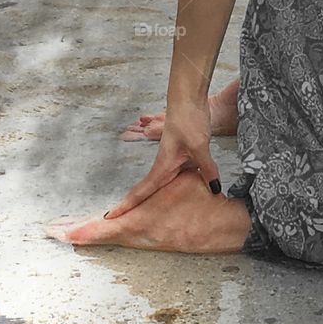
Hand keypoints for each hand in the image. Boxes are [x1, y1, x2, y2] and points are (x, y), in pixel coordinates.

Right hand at [104, 99, 220, 219]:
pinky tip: (178, 194)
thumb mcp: (199, 146)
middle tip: (120, 225)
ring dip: (150, 199)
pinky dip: (171, 188)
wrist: (189, 99)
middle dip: (133, 208)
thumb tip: (214, 190)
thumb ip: (207, 169)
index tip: (108, 218)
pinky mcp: (182, 153)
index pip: (141, 191)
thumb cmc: (188, 120)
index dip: (126, 206)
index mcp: (162, 166)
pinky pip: (174, 176)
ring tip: (144, 217)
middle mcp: (164, 165)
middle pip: (146, 192)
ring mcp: (172, 159)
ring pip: (160, 185)